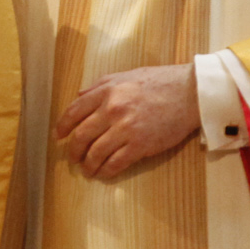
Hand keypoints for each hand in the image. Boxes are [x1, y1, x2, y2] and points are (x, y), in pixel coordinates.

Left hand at [55, 64, 199, 178]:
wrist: (190, 93)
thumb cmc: (160, 82)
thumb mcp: (126, 75)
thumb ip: (100, 85)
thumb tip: (79, 96)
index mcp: (106, 91)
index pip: (74, 111)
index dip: (63, 127)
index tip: (59, 137)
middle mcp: (112, 110)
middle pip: (82, 136)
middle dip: (73, 151)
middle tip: (73, 158)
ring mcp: (125, 129)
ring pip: (96, 153)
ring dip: (88, 165)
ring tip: (87, 170)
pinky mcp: (140, 145)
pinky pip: (115, 163)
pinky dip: (106, 171)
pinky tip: (103, 173)